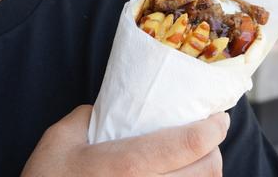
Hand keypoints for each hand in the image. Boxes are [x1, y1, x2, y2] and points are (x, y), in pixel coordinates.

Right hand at [21, 105, 227, 175]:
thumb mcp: (60, 140)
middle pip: (208, 171)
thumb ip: (91, 116)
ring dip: (204, 175)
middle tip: (207, 139)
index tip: (217, 119)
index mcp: (127, 167)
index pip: (189, 144)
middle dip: (213, 151)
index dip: (213, 128)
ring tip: (194, 162)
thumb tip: (115, 107)